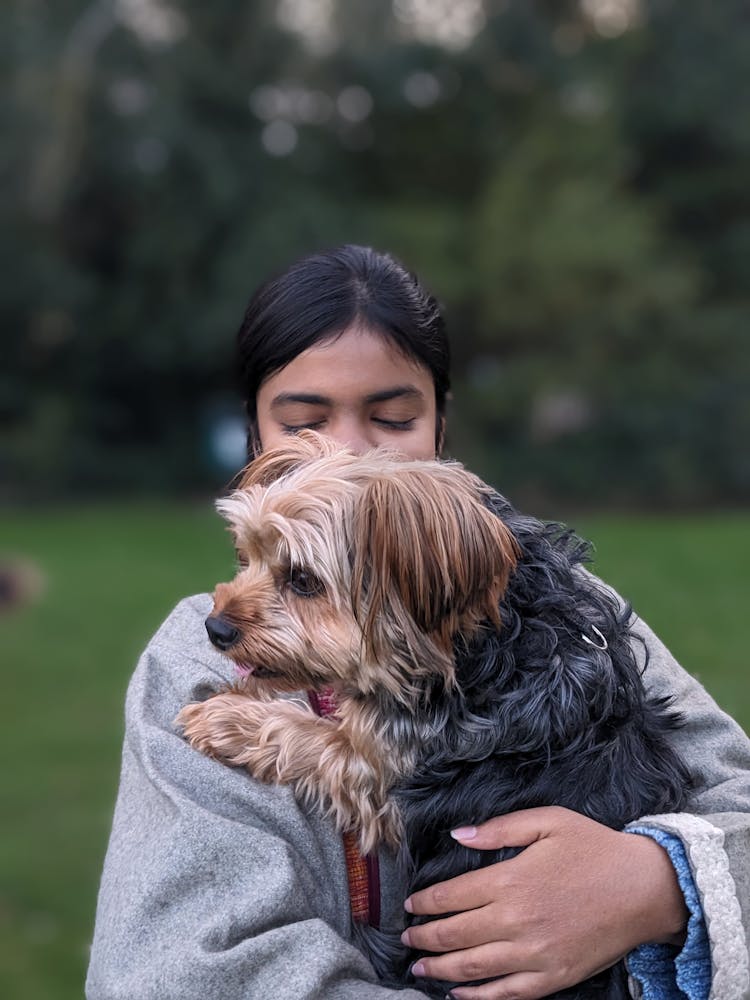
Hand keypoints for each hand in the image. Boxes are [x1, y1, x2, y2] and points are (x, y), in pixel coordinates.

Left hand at [401, 806, 687, 999]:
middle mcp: (516, 921)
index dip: (425, 903)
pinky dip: (478, 997)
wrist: (645, 888)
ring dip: (440, 969)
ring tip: (420, 967)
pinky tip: (460, 994)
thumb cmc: (594, 849)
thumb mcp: (546, 821)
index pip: (452, 896)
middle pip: (455, 935)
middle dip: (424, 938)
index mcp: (511, 880)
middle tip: (407, 938)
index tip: (411, 905)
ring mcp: (534, 954)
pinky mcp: (553, 977)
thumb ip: (497, 829)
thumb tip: (457, 835)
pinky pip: (507, 994)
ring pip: (473, 968)